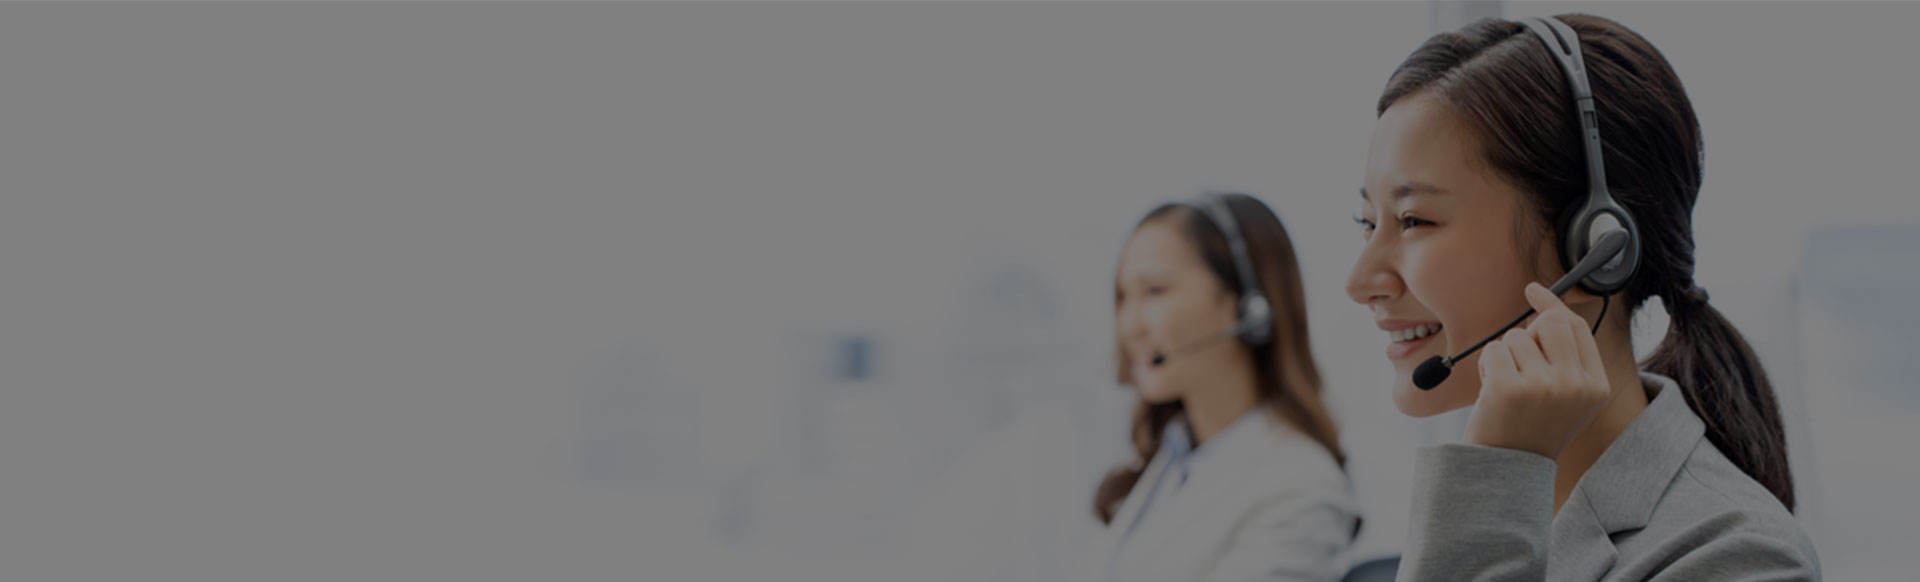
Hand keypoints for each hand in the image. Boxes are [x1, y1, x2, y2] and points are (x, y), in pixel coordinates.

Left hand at [1462, 282, 1611, 458]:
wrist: (1507, 471)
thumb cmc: (1530, 428)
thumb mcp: (1566, 397)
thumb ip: (1566, 358)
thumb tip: (1544, 308)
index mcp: (1596, 386)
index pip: (1577, 327)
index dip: (1553, 305)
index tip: (1534, 291)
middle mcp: (1575, 385)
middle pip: (1549, 324)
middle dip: (1526, 334)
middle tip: (1518, 362)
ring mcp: (1543, 387)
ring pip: (1516, 337)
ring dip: (1503, 356)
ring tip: (1505, 387)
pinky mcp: (1508, 389)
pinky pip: (1494, 350)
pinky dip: (1486, 365)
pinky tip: (1490, 390)